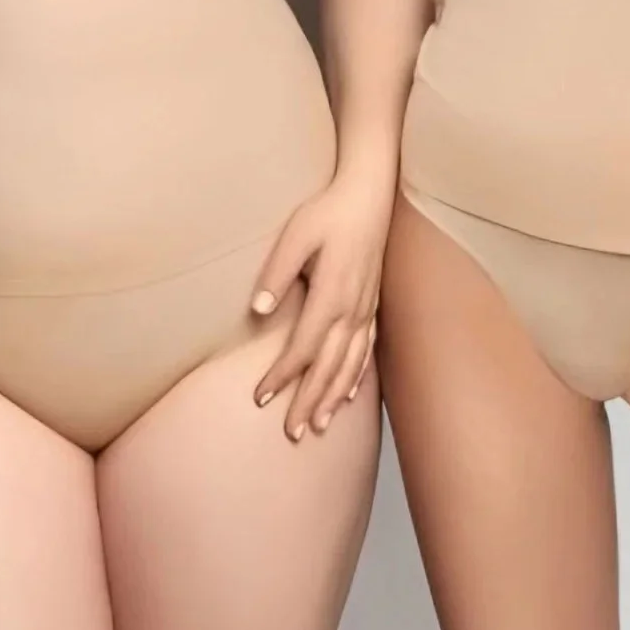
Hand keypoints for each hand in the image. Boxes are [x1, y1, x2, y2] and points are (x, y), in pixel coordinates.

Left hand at [250, 175, 389, 439]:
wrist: (369, 195)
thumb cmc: (327, 212)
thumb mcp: (295, 235)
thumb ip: (277, 274)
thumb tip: (258, 311)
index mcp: (331, 294)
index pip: (303, 348)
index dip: (282, 376)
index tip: (261, 398)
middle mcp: (352, 310)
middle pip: (328, 367)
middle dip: (308, 401)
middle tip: (292, 433)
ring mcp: (366, 310)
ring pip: (349, 365)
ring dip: (332, 398)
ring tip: (317, 425)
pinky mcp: (372, 306)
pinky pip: (366, 351)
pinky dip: (355, 377)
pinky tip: (347, 395)